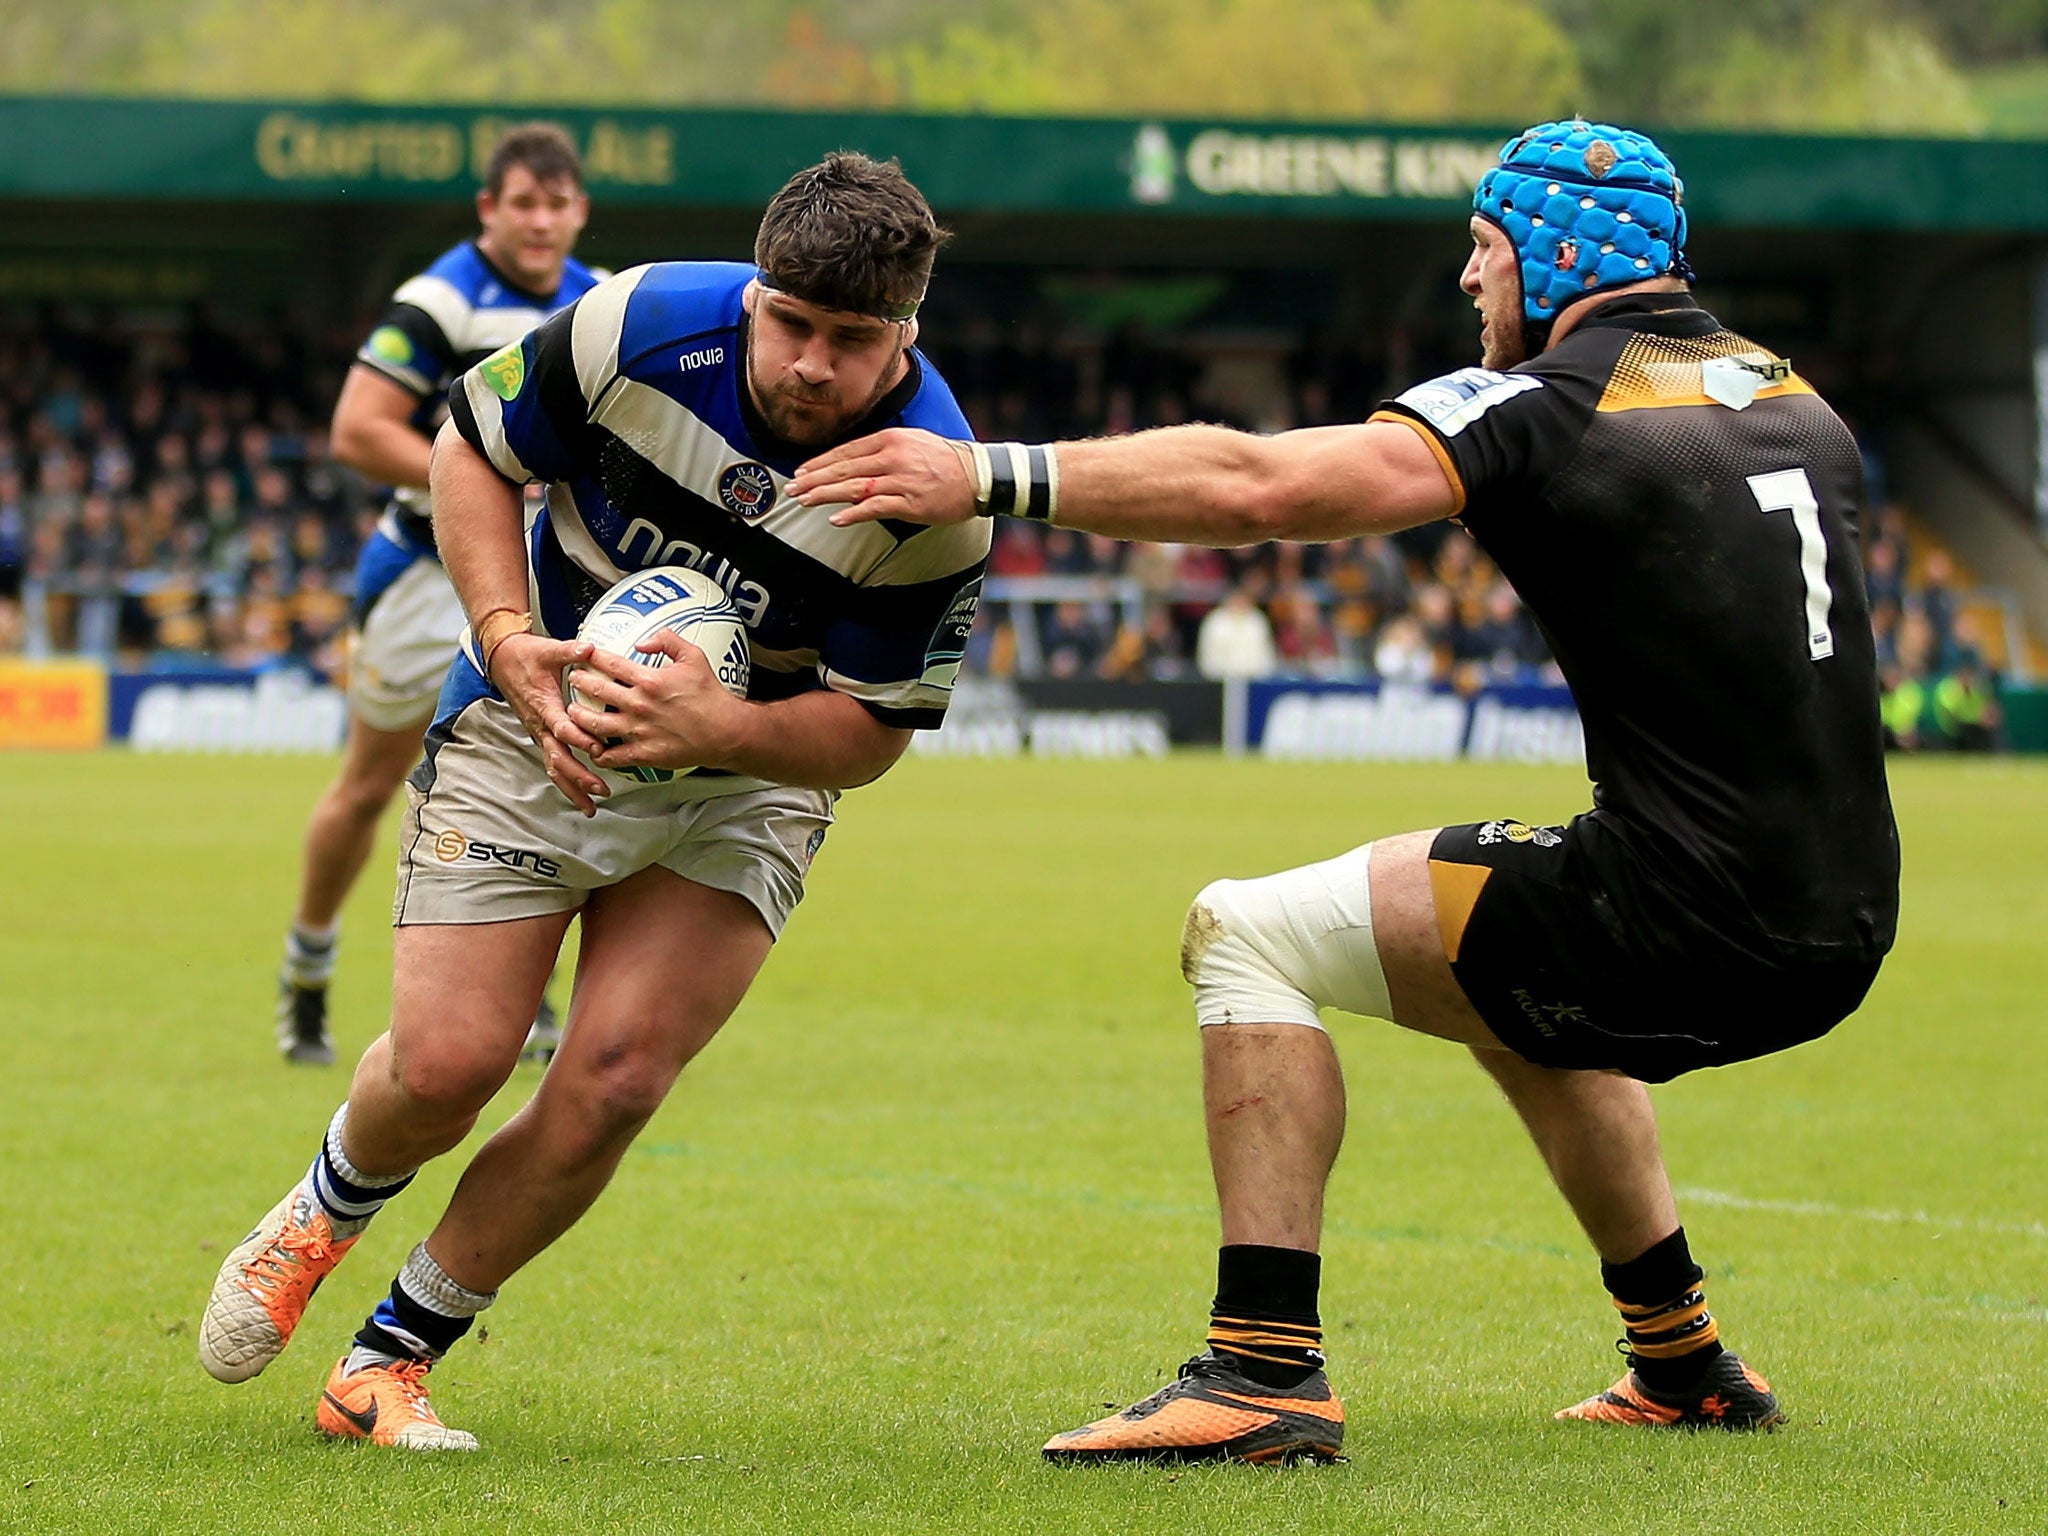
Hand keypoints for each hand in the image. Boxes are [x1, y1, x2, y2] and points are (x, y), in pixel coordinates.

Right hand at [487, 630, 609, 815]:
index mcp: (544, 705)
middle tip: (600, 789)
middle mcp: (540, 725)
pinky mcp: (541, 735)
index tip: (599, 750)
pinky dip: (565, 781)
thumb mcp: (548, 649)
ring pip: (554, 767)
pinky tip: (578, 795)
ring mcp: (539, 733)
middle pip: (558, 758)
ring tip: (590, 806)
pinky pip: (552, 763)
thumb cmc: (526, 655)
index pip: (562, 728)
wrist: (502, 659)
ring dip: (572, 787)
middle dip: (579, 777)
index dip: (580, 740)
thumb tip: (588, 648)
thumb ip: (570, 651)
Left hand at [563, 628, 747, 776]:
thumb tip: (643, 641)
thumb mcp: (694, 657)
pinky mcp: (643, 754)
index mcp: (649, 680)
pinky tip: (594, 748)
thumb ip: (667, 641)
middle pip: (596, 691)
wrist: (726, 732)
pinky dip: (598, 753)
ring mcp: (639, 731)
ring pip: (595, 724)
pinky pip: (611, 756)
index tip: (585, 656)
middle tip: (574, 680)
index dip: (592, 657)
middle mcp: (639, 705)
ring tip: (573, 712)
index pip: (610, 664)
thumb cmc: (712, 698)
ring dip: (579, 716)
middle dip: (579, 683)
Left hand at [788, 428, 976, 527]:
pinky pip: (876, 508)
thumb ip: (883, 450)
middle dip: (815, 479)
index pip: (847, 451)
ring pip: (855, 487)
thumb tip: (853, 463)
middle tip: (793, 488)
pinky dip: (854, 513)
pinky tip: (837, 519)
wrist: (979, 476)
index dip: (821, 462)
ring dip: (826, 494)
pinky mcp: (911, 502)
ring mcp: (901, 480)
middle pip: (845, 468)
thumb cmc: (945, 461)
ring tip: (805, 500)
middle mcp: (893, 457)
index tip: (802, 471)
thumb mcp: (912, 442)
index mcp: (891, 439)